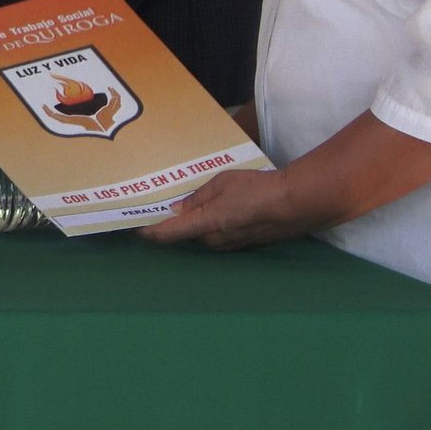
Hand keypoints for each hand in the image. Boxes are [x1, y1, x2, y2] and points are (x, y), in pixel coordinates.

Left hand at [141, 169, 302, 248]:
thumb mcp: (221, 184)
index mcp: (204, 225)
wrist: (297, 203)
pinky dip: (213, 225)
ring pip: (203, 235)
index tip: (133, 224)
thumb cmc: (256, 189)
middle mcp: (214, 241)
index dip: (147, 230)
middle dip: (174, 222)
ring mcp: (231, 245)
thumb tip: (176, 210)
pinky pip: (220, 235)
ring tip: (193, 203)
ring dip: (195, 223)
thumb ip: (197, 198)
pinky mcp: (245, 244)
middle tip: (164, 204)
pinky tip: (220, 209)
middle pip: (185, 234)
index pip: (167, 234)